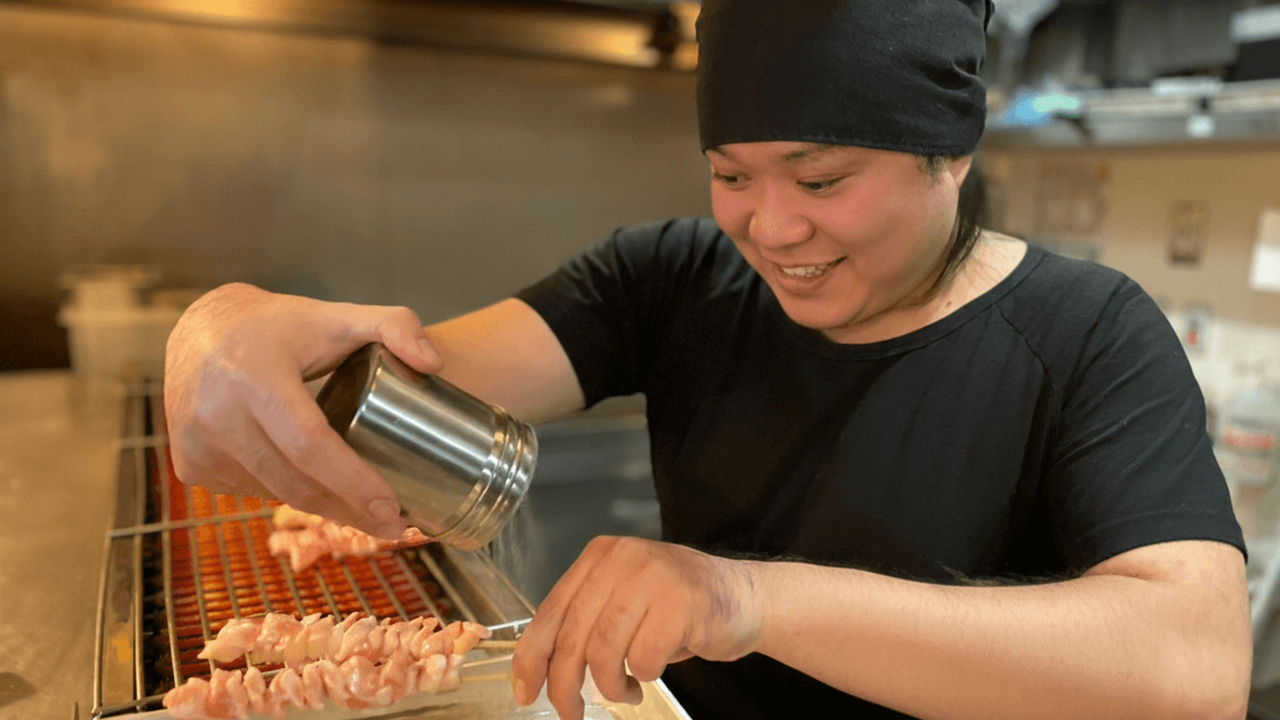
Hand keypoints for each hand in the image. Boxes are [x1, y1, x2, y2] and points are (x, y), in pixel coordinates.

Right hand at [163, 283, 442, 537]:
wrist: (203, 328)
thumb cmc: (282, 327)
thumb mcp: (340, 315)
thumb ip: (396, 325)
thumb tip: (434, 363)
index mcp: (256, 376)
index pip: (310, 446)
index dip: (354, 482)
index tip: (393, 508)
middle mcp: (216, 413)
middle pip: (295, 482)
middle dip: (349, 511)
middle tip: (392, 524)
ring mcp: (197, 442)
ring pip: (274, 493)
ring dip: (322, 509)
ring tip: (364, 513)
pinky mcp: (190, 463)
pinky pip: (251, 492)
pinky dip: (286, 495)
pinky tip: (316, 492)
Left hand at [510, 536, 763, 718]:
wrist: (743, 598)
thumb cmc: (678, 607)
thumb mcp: (623, 601)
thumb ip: (585, 621)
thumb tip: (539, 668)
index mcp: (599, 556)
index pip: (549, 612)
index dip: (531, 659)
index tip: (525, 691)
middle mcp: (621, 559)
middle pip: (572, 637)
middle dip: (566, 685)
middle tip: (571, 713)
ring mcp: (652, 576)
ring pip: (604, 651)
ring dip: (610, 685)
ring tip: (626, 690)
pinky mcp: (680, 601)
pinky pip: (644, 658)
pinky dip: (646, 674)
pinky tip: (655, 669)